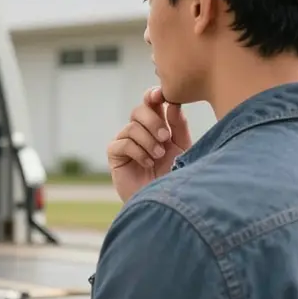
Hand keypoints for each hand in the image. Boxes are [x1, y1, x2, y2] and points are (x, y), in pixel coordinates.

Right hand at [107, 86, 191, 202]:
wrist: (165, 203)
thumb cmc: (176, 175)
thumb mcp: (182, 148)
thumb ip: (178, 126)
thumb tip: (172, 104)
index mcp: (158, 125)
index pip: (151, 103)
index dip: (153, 95)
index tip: (161, 96)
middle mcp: (140, 131)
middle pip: (139, 110)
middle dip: (153, 122)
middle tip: (166, 137)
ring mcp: (126, 142)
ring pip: (132, 127)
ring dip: (148, 141)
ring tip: (159, 156)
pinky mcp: (115, 155)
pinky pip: (122, 143)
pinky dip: (137, 152)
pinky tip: (148, 163)